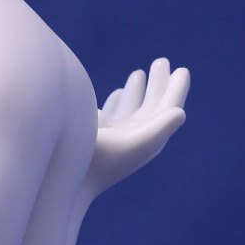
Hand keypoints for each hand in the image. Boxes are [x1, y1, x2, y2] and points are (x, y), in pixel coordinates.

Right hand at [91, 57, 189, 190]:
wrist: (63, 183)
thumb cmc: (99, 161)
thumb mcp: (133, 142)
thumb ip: (159, 127)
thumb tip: (180, 112)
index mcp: (148, 139)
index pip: (167, 109)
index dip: (176, 89)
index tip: (181, 69)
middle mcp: (133, 140)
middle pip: (151, 107)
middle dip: (157, 83)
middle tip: (161, 62)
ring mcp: (114, 139)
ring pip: (130, 110)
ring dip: (136, 91)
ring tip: (138, 73)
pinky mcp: (96, 139)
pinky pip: (112, 116)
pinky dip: (117, 102)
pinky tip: (116, 93)